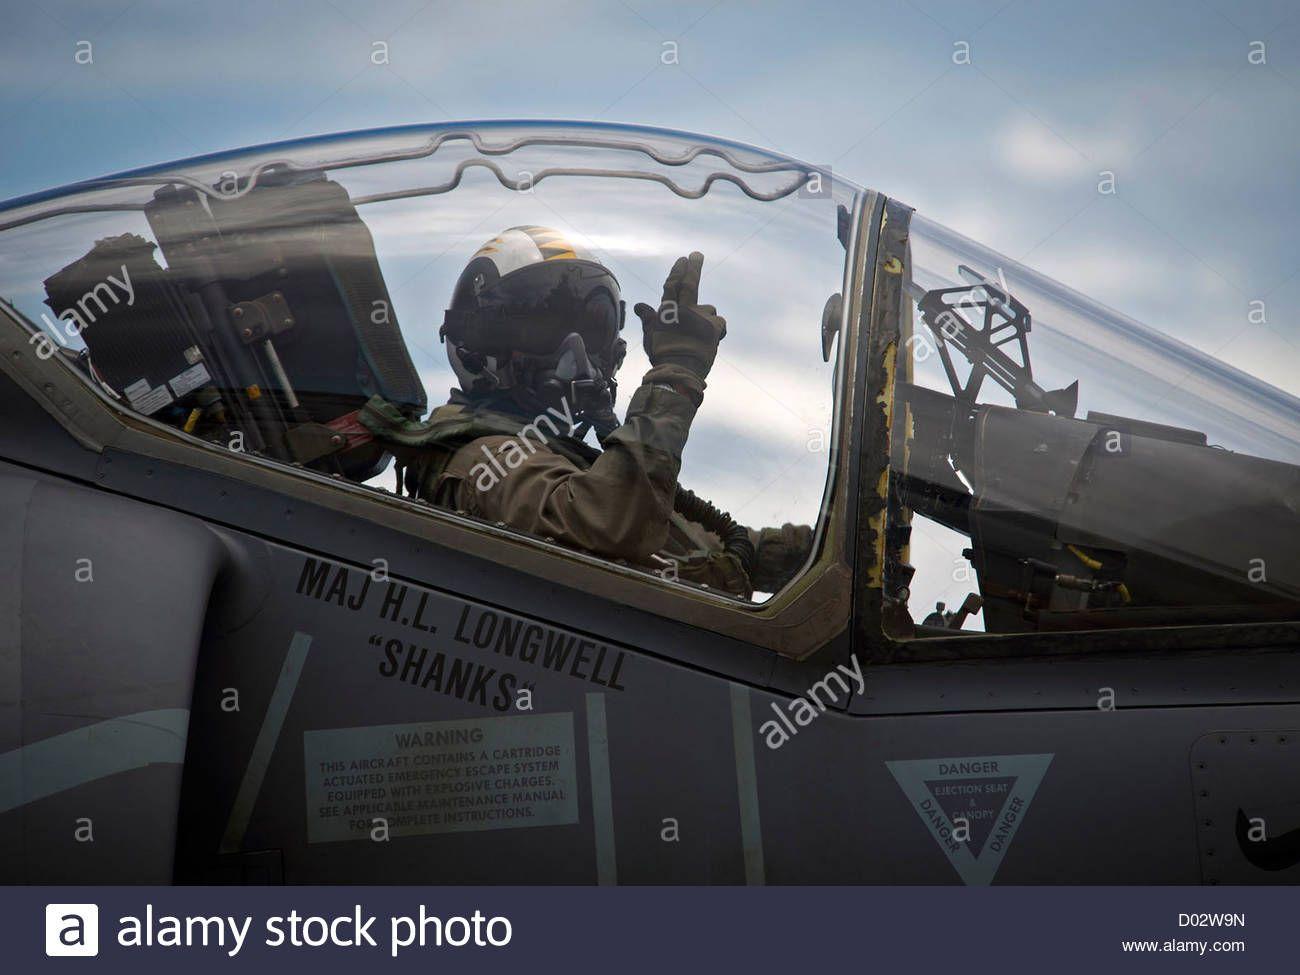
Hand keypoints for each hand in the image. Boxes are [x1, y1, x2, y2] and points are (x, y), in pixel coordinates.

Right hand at [633, 251, 726, 379]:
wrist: (680, 370)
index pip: (672, 285)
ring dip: (706, 317)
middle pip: (690, 284)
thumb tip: (639, 305)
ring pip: (709, 309)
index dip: (677, 271)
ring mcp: (701, 316)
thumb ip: (648, 318)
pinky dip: (718, 330)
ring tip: (699, 335)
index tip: (682, 259)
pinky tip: (710, 341)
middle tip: (697, 254)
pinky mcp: (715, 326)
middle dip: (693, 267)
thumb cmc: (662, 355)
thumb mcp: (651, 336)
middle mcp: (684, 310)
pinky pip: (720, 323)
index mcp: (668, 311)